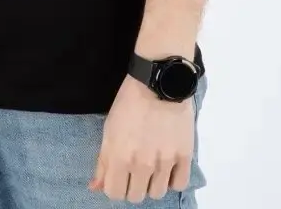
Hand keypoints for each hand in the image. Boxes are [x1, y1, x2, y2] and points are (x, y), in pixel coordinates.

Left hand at [89, 75, 193, 202]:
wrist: (157, 83)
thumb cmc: (128, 103)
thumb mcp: (109, 129)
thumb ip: (102, 161)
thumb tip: (95, 188)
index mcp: (119, 157)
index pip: (114, 193)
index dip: (114, 186)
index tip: (119, 175)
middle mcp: (142, 165)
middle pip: (136, 197)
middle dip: (133, 186)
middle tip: (136, 170)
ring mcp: (164, 162)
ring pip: (157, 193)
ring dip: (153, 183)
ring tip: (153, 166)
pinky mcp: (184, 156)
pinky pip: (179, 184)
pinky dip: (173, 179)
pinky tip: (168, 166)